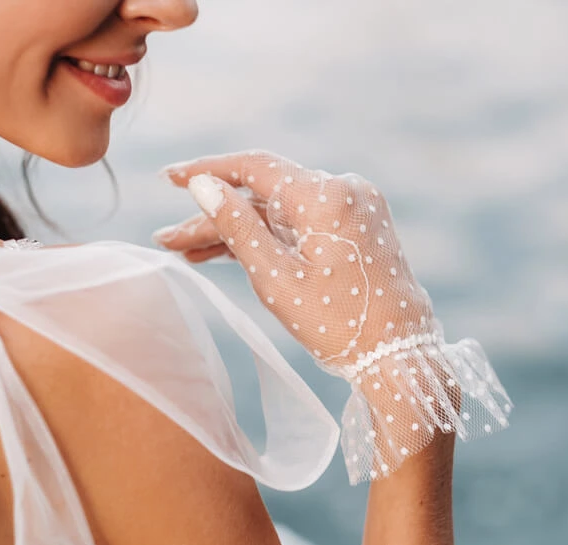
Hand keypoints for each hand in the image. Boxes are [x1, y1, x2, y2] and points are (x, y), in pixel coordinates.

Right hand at [158, 150, 437, 373]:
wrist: (399, 355)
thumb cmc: (338, 323)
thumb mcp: (275, 278)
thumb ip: (236, 227)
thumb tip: (203, 185)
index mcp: (326, 196)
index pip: (254, 167)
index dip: (207, 171)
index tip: (169, 179)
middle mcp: (344, 190)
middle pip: (263, 195)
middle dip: (216, 217)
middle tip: (168, 240)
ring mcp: (354, 208)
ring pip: (280, 212)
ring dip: (238, 231)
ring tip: (187, 252)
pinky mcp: (357, 228)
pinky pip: (302, 224)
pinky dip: (270, 238)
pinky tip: (228, 253)